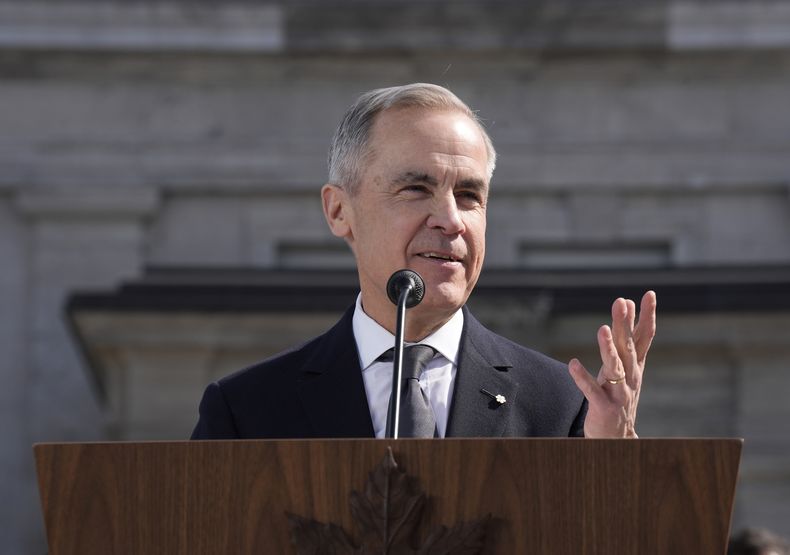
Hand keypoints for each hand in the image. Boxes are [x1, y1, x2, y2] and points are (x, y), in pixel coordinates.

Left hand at [568, 291, 656, 437]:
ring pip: (614, 367)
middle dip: (625, 324)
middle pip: (628, 347)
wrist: (618, 438)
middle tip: (621, 302)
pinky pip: (591, 390)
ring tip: (602, 329)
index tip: (649, 294)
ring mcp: (619, 393)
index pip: (645, 337)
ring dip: (608, 348)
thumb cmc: (617, 395)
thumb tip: (627, 304)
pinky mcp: (604, 407)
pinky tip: (573, 364)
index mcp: (636, 366)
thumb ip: (625, 339)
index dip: (647, 316)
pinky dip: (583, 377)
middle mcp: (631, 377)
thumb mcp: (624, 367)